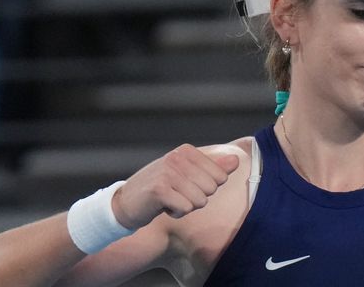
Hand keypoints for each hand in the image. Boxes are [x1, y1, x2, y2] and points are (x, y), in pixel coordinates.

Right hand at [111, 144, 238, 228]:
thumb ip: (214, 167)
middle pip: (211, 189)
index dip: (207, 188)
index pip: (221, 176)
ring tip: (170, 199)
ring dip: (186, 207)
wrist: (126, 203)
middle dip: (197, 198)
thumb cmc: (162, 189)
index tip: (187, 186)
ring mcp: (167, 172)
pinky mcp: (159, 189)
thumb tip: (237, 160)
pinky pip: (186, 208)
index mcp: (187, 151)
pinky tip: (162, 206)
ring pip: (200, 200)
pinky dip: (176, 213)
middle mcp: (177, 157)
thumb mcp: (189, 174)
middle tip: (177, 194)